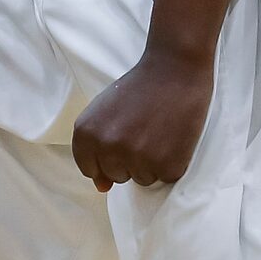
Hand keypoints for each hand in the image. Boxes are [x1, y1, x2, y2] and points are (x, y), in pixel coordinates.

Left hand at [71, 47, 213, 192]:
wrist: (174, 71)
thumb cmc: (138, 90)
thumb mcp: (104, 111)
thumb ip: (95, 147)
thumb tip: (101, 188)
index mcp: (86, 133)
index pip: (90, 169)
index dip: (107, 156)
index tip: (121, 136)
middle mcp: (108, 148)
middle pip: (116, 176)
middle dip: (128, 159)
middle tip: (142, 129)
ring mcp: (137, 158)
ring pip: (141, 179)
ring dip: (150, 162)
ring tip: (157, 131)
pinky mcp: (166, 166)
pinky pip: (164, 178)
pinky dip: (170, 163)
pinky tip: (171, 137)